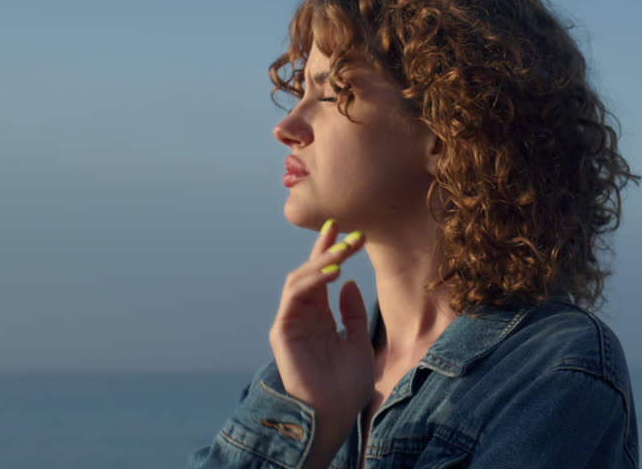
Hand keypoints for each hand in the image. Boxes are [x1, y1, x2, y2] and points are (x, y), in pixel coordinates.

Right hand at [269, 219, 373, 424]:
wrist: (337, 412)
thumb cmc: (347, 383)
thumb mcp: (358, 341)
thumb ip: (353, 312)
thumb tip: (347, 281)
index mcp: (320, 317)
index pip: (323, 276)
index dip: (330, 251)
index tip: (345, 228)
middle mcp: (303, 316)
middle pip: (310, 272)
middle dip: (329, 250)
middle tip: (351, 233)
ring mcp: (291, 322)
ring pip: (299, 280)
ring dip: (322, 262)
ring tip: (344, 250)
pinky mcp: (282, 332)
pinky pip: (293, 298)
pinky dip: (311, 282)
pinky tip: (332, 273)